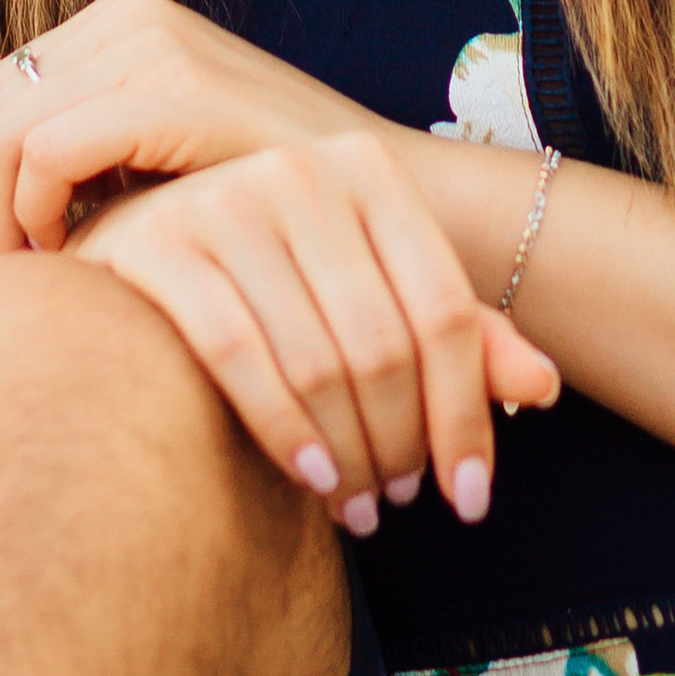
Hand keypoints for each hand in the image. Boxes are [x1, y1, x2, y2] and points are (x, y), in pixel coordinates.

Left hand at [0, 0, 363, 271]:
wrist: (385, 210)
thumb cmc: (257, 211)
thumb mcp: (138, 180)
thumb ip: (49, 170)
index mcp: (117, 26)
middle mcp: (127, 16)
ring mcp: (152, 42)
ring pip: (3, 127)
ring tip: (23, 280)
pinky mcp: (175, 86)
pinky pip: (49, 149)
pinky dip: (35, 212)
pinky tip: (65, 260)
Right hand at [62, 131, 558, 532]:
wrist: (126, 261)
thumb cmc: (267, 290)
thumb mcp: (368, 299)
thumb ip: (455, 338)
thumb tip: (548, 388)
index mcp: (365, 169)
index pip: (442, 309)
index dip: (466, 413)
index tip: (471, 498)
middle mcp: (300, 169)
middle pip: (384, 343)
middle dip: (399, 443)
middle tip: (395, 503)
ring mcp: (224, 199)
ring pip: (318, 359)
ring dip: (348, 455)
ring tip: (357, 506)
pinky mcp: (157, 241)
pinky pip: (237, 356)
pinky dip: (283, 432)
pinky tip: (308, 481)